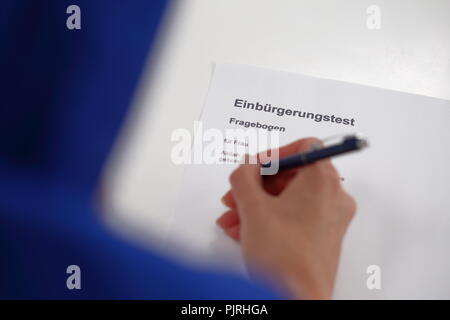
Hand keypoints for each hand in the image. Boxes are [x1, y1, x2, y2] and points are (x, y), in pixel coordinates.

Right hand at [216, 138, 355, 298]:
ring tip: (233, 219)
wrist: (297, 299)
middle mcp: (333, 196)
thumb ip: (244, 176)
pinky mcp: (323, 235)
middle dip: (256, 186)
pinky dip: (270, 218)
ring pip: (289, 198)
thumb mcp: (252, 207)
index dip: (275, 153)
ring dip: (257, 204)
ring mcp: (330, 217)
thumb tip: (247, 165)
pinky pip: (294, 216)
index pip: (304, 147)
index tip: (256, 166)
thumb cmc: (283, 256)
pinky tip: (245, 231)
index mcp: (322, 180)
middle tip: (236, 196)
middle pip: (292, 175)